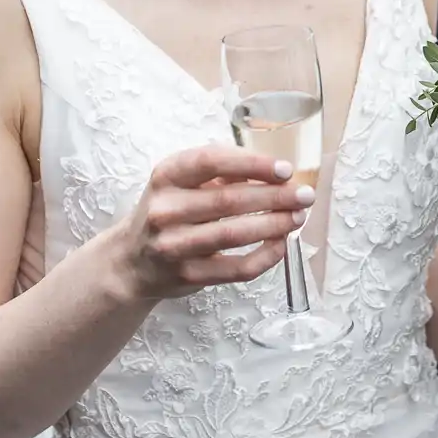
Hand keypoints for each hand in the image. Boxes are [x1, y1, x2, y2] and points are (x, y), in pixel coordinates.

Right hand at [102, 144, 311, 302]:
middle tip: (305, 195)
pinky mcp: (187, 276)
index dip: (253, 164)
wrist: (132, 261)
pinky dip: (265, 257)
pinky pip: (236, 269)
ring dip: (274, 225)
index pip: (211, 161)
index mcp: (166, 176)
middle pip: (229, 200)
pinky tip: (281, 245)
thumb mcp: (183, 182)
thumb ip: (221, 172)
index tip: (286, 169)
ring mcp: (173, 246)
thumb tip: (276, 171)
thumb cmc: (170, 211)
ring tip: (298, 217)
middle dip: (275, 196)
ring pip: (234, 234)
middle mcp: (165, 209)